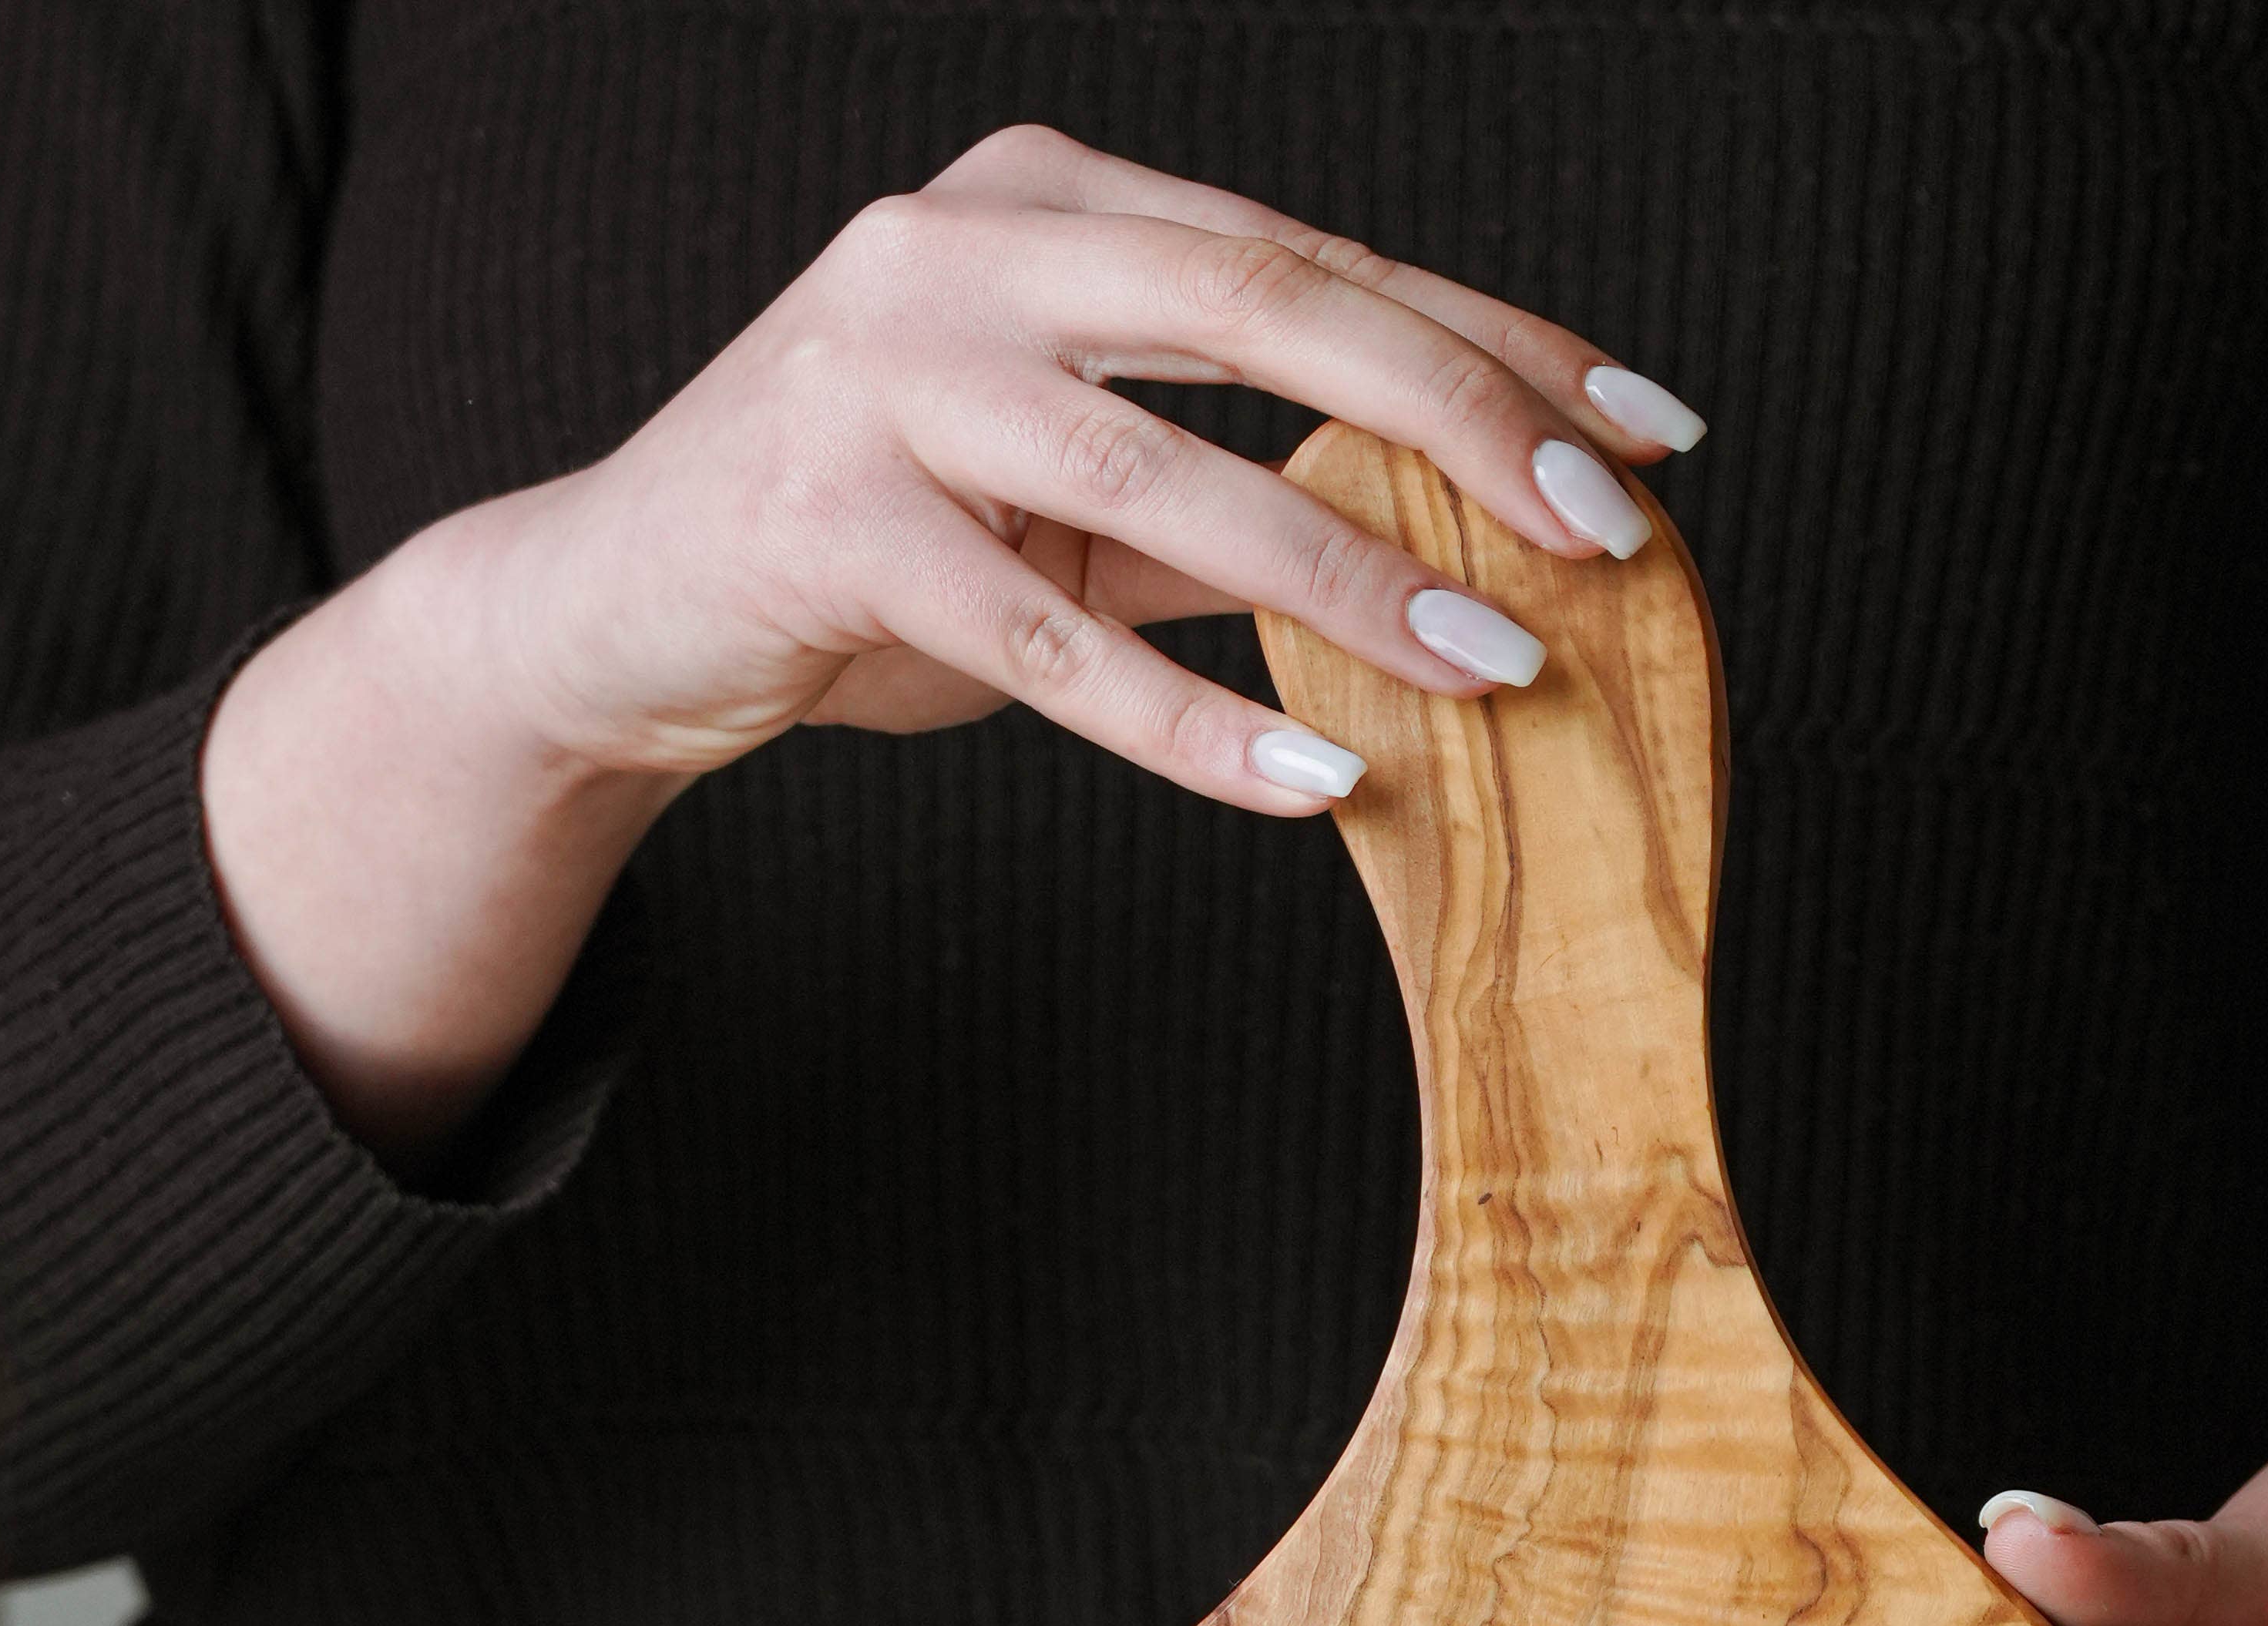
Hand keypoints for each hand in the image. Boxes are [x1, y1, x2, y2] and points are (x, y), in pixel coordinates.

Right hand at [203, 125, 1704, 1151]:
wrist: (617, 605)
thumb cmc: (872, 548)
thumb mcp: (1067, 491)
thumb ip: (1229, 487)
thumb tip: (1455, 542)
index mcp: (1047, 200)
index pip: (1316, 257)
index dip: (1498, 340)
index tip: (1649, 431)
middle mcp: (961, 244)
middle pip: (1262, 302)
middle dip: (1459, 414)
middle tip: (1609, 528)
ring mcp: (877, 371)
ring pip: (1157, 470)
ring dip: (1347, 578)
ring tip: (1499, 666)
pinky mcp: (819, 521)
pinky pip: (1041, 636)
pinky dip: (1188, 722)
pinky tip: (1315, 784)